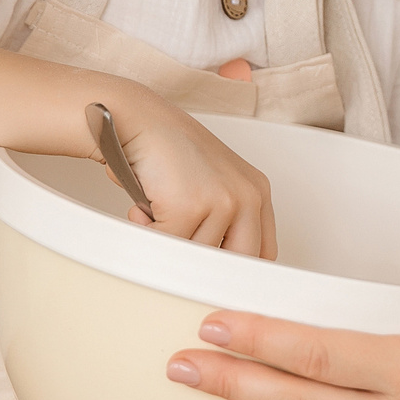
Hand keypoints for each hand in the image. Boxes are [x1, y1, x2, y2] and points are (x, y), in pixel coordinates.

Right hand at [105, 84, 276, 257]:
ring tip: (156, 211)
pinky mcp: (191, 206)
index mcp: (258, 192)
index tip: (214, 278)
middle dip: (204, 265)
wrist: (137, 120)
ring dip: (170, 243)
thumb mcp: (212, 187)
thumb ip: (224, 224)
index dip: (235, 271)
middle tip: (177, 253)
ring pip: (198, 257)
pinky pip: (169, 246)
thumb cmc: (167, 154)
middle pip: (237, 262)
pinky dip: (148, 234)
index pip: (262, 253)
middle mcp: (248, 196)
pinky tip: (143, 208)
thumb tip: (217, 273)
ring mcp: (223, 201)